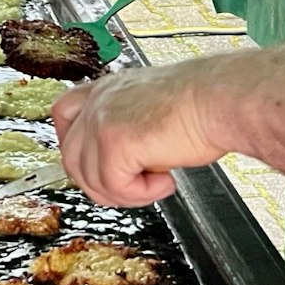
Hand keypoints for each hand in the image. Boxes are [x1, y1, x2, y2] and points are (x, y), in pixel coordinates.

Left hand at [52, 67, 223, 207]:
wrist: (222, 99)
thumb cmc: (204, 104)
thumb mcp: (152, 111)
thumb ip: (128, 130)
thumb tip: (122, 166)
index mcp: (107, 89)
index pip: (63, 113)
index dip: (72, 145)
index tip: (96, 164)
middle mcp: (99, 101)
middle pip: (71, 157)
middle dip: (101, 183)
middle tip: (135, 186)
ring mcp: (101, 120)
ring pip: (90, 179)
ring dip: (124, 192)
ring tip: (156, 183)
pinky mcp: (114, 141)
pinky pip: (114, 186)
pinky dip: (140, 194)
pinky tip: (165, 181)